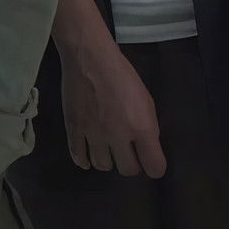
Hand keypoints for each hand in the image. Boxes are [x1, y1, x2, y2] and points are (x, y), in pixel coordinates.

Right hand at [58, 38, 166, 176]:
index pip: (154, 168)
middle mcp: (118, 136)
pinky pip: (78, 156)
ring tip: (107, 149)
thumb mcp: (147, 101)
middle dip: (130, 163)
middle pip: (127, 170)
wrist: (90, 59)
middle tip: (127, 151)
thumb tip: (144, 146)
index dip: (154, 166)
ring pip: (103, 166)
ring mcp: (93, 134)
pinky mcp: (74, 129)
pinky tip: (87, 157)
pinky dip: (84, 160)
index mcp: (142, 128)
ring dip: (107, 159)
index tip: (150, 160)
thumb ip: (147, 128)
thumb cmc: (122, 75)